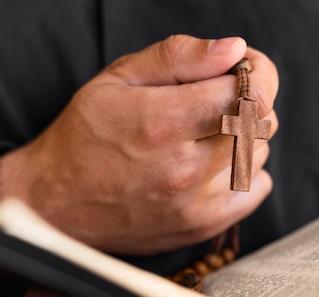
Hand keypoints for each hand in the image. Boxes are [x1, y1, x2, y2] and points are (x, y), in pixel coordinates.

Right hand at [0, 35, 278, 253]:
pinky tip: (214, 164)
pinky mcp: (202, 226)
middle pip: (262, 123)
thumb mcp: (119, 78)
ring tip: (205, 135)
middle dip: (251, 101)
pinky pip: (256, 188)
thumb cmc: (86, 135)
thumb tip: (234, 49)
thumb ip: (180, 56)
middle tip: (220, 98)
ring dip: (244, 136)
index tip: (244, 69)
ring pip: (259, 154)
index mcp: (163, 123)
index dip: (257, 73)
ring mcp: (196, 203)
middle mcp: (185, 168)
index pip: (248, 94)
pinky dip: (245, 171)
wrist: (57, 203)